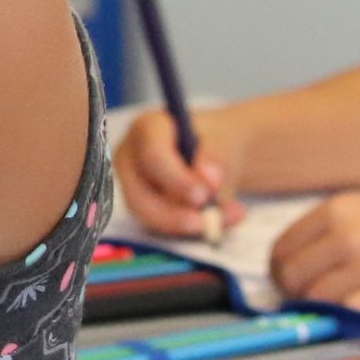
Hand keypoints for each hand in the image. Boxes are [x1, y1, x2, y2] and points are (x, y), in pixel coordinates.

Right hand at [114, 106, 245, 239]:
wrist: (216, 156)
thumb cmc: (214, 142)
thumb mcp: (221, 143)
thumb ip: (214, 158)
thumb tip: (207, 178)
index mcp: (146, 129)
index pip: (152, 155)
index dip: (177, 180)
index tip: (204, 196)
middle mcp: (130, 159)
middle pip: (140, 195)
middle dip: (174, 214)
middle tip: (208, 222)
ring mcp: (131, 187)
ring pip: (148, 217)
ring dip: (187, 224)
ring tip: (228, 217)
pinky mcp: (142, 210)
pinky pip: (160, 228)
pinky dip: (191, 231)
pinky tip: (220, 222)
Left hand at [267, 189, 359, 316]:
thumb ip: (331, 228)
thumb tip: (292, 260)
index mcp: (337, 210)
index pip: (282, 247)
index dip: (279, 269)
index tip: (288, 280)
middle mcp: (347, 235)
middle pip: (292, 276)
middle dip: (293, 292)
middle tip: (308, 299)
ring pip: (316, 299)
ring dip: (320, 308)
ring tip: (337, 306)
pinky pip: (347, 315)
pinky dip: (343, 319)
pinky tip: (354, 314)